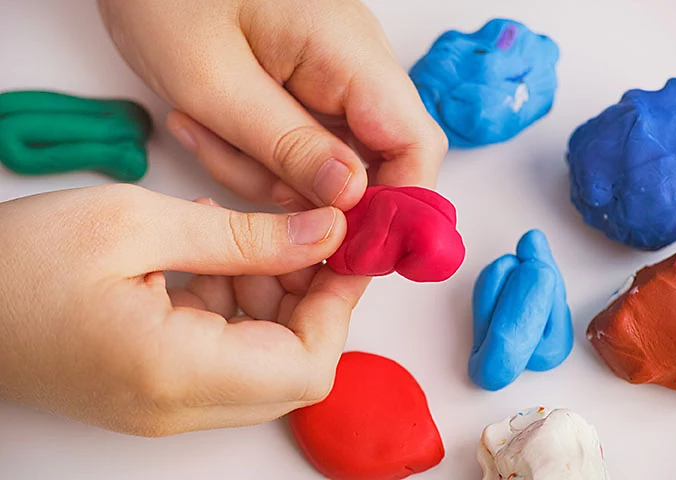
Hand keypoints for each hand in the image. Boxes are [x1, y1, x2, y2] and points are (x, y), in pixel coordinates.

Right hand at [0, 184, 367, 435]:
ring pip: (263, 361)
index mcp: (175, 373)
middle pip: (293, 369)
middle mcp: (178, 407)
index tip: (344, 247)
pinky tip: (204, 259)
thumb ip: (244, 237)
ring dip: (269, 298)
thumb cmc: (19, 262)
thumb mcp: (136, 224)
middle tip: (293, 234)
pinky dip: (234, 306)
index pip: (307, 367)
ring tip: (232, 240)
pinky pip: (226, 356)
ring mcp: (166, 405)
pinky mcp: (156, 389)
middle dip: (308, 297)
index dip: (337, 306)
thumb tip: (327, 235)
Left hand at [97, 0, 447, 210]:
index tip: (350, 252)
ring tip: (204, 131)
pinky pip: (298, 141)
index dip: (397, 210)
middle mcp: (354, 64)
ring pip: (327, 160)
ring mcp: (330, 73)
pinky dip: (257, 151)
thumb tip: (353, 199)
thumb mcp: (216, 83)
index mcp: (349, 55)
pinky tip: (208, 124)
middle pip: (372, 163)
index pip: (415, 147)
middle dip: (310, 195)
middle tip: (245, 189)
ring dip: (267, 170)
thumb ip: (288, 146)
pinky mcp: (304, 81)